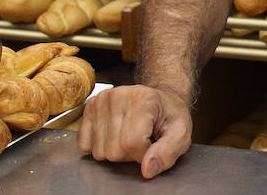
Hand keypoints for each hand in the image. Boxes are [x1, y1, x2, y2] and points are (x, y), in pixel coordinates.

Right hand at [77, 84, 192, 177]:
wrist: (160, 99)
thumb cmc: (169, 116)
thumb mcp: (181, 134)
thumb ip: (167, 153)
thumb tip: (147, 170)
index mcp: (143, 100)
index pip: (132, 143)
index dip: (144, 155)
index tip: (152, 145)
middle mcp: (118, 96)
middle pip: (114, 151)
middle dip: (130, 154)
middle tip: (142, 140)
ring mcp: (100, 101)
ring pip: (99, 151)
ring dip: (116, 151)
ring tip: (129, 135)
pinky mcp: (89, 107)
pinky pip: (85, 145)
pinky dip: (100, 146)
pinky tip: (114, 134)